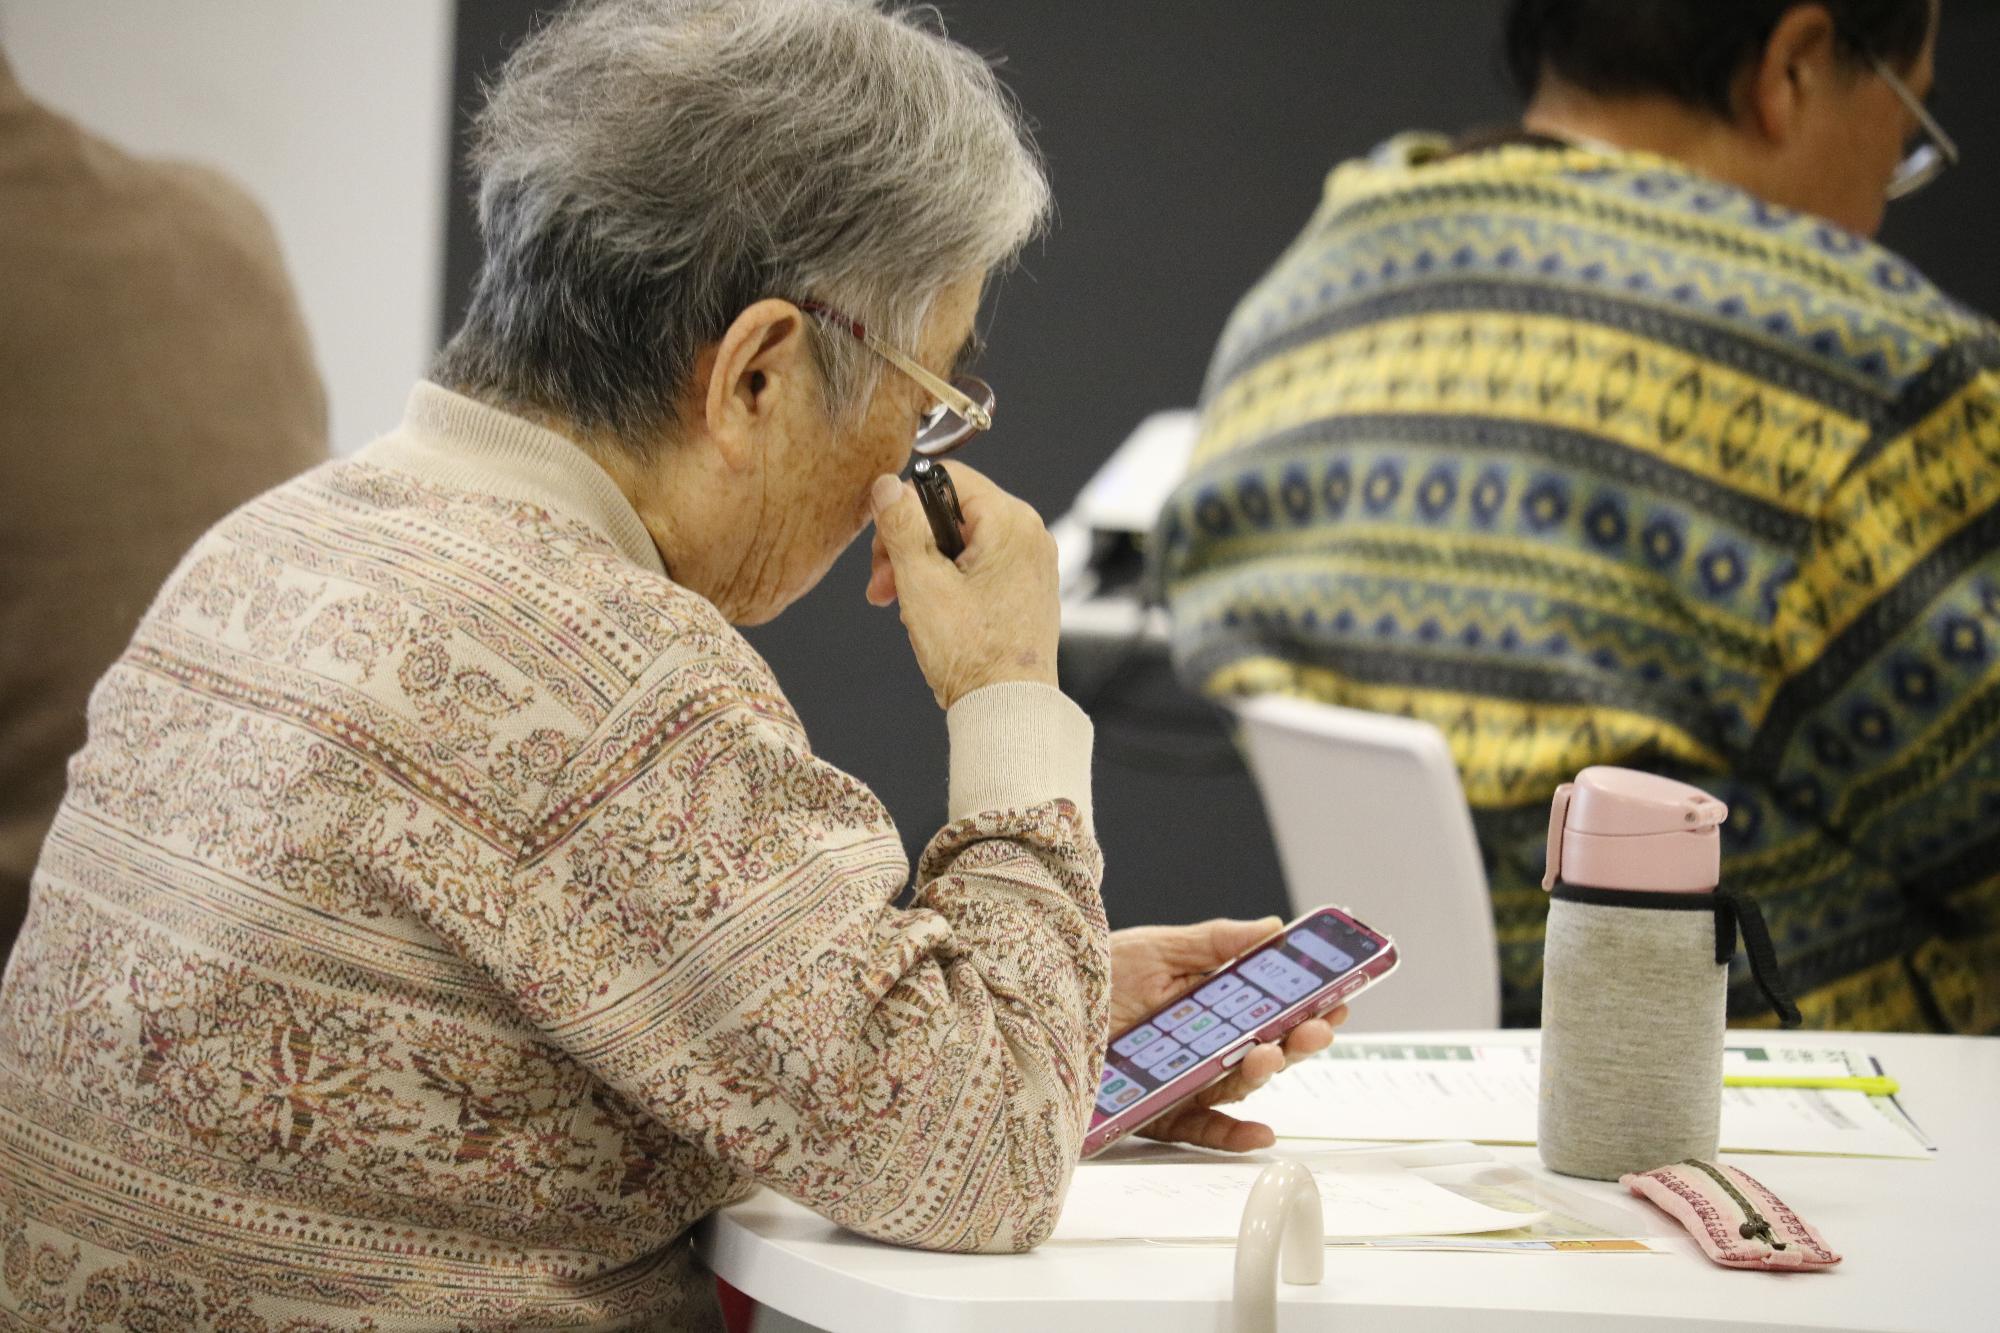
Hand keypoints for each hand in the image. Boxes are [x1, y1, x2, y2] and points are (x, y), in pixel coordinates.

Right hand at [866, 462, 1059, 708]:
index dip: (905, 506)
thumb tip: (886, 485)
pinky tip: (929, 613)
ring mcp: (1031, 564)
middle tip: (883, 584)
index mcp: (1010, 521)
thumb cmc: (972, 652)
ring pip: (960, 543)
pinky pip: (978, 568)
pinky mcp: (1026, 590)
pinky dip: (948, 583)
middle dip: (909, 545)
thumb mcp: (921, 581)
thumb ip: (900, 526)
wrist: (1007, 708)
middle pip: (951, 513)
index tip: (884, 545)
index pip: (946, 478)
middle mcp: (1029, 534)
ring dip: (922, 568)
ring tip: (901, 605)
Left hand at [1108, 918, 1342, 1152]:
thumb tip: (1272, 929)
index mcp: (1205, 1004)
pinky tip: (1260, 1132)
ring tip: (1271, 1055)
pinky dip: (1231, 1135)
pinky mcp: (1156, 1111)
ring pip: (1235, 1086)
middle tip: (1317, 1028)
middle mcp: (1199, 1045)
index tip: (1337, 997)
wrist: (1032, 1009)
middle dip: (1297, 1040)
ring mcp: (1181, 1080)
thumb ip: (1213, 942)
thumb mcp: (1155, 948)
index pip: (1266, 1008)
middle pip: (1262, 1049)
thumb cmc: (1090, 978)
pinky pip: (1198, 1129)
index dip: (1303, 1006)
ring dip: (1262, 1074)